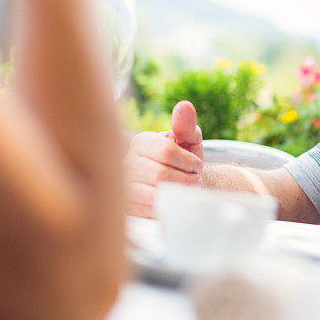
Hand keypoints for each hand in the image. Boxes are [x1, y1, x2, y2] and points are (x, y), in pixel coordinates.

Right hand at [125, 101, 203, 217]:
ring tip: (186, 191)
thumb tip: (184, 106)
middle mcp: (126, 164)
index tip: (197, 165)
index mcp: (140, 142)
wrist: (180, 188)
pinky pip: (150, 214)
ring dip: (178, 195)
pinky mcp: (127, 211)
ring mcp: (123, 188)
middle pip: (160, 175)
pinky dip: (169, 209)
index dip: (189, 161)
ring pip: (155, 195)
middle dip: (185, 180)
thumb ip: (187, 125)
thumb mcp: (189, 140)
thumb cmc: (184, 161)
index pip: (166, 151)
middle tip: (194, 181)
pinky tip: (174, 203)